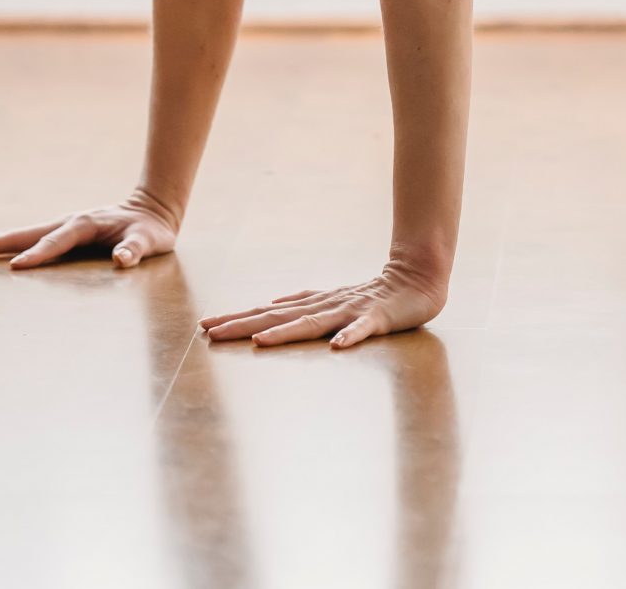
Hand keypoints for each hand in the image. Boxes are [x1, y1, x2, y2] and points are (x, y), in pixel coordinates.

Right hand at [0, 187, 180, 269]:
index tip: (14, 268)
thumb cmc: (150, 231)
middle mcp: (66, 222)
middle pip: (22, 234)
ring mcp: (59, 226)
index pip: (55, 243)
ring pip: (17, 234)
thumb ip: (136, 249)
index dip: (37, 255)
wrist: (151, 210)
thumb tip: (122, 259)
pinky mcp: (57, 232)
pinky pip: (23, 238)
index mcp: (84, 224)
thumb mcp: (149, 240)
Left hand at [199, 256, 447, 349]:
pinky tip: (337, 347)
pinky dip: (350, 337)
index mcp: (315, 304)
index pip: (270, 312)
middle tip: (211, 332)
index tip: (206, 326)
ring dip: (286, 332)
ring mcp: (352, 311)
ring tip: (260, 341)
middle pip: (280, 316)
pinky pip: (363, 330)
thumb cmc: (375, 294)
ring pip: (314, 323)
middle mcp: (327, 306)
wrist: (419, 278)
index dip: (239, 319)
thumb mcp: (334, 301)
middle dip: (245, 325)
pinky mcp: (378, 319)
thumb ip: (305, 303)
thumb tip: (273, 303)